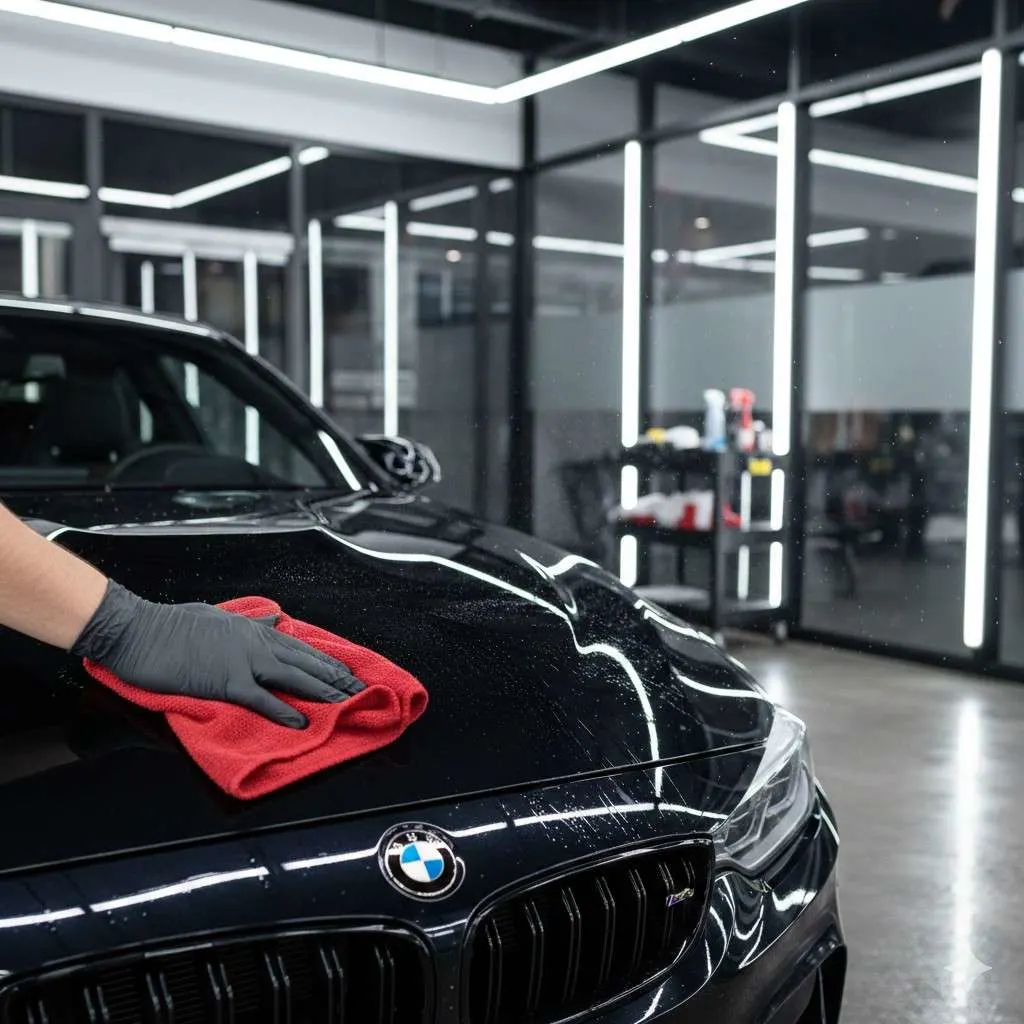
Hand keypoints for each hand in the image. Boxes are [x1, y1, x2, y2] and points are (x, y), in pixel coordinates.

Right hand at [72, 582, 364, 727]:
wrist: (137, 631)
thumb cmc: (170, 624)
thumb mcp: (216, 615)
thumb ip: (248, 620)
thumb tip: (273, 617)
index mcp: (252, 629)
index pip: (299, 647)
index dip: (326, 660)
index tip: (348, 671)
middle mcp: (254, 643)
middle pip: (305, 662)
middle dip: (335, 677)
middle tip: (361, 690)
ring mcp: (242, 662)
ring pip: (293, 678)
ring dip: (322, 692)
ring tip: (347, 702)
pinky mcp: (225, 682)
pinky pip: (261, 699)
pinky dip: (283, 711)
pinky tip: (302, 722)